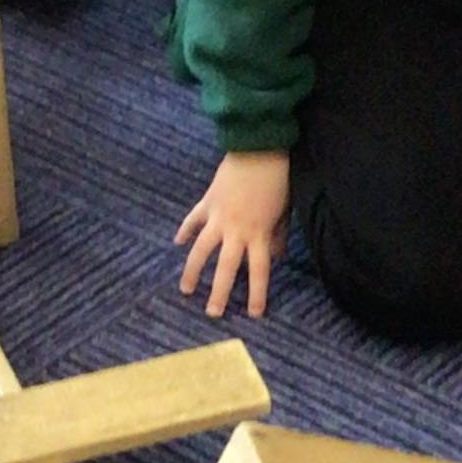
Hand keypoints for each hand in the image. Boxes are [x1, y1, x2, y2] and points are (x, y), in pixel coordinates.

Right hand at [176, 149, 289, 318]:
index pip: (258, 271)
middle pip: (226, 268)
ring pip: (201, 250)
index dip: (256, 294)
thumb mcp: (284, 211)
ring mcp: (218, 217)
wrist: (259, 148)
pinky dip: (185, 231)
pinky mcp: (208, 202)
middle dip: (219, 292)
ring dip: (192, 271)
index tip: (253, 314)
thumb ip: (278, 235)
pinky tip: (177, 243)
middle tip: (212, 313)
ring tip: (186, 289)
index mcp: (259, 234)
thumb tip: (277, 256)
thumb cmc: (278, 180)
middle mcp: (236, 230)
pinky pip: (193, 220)